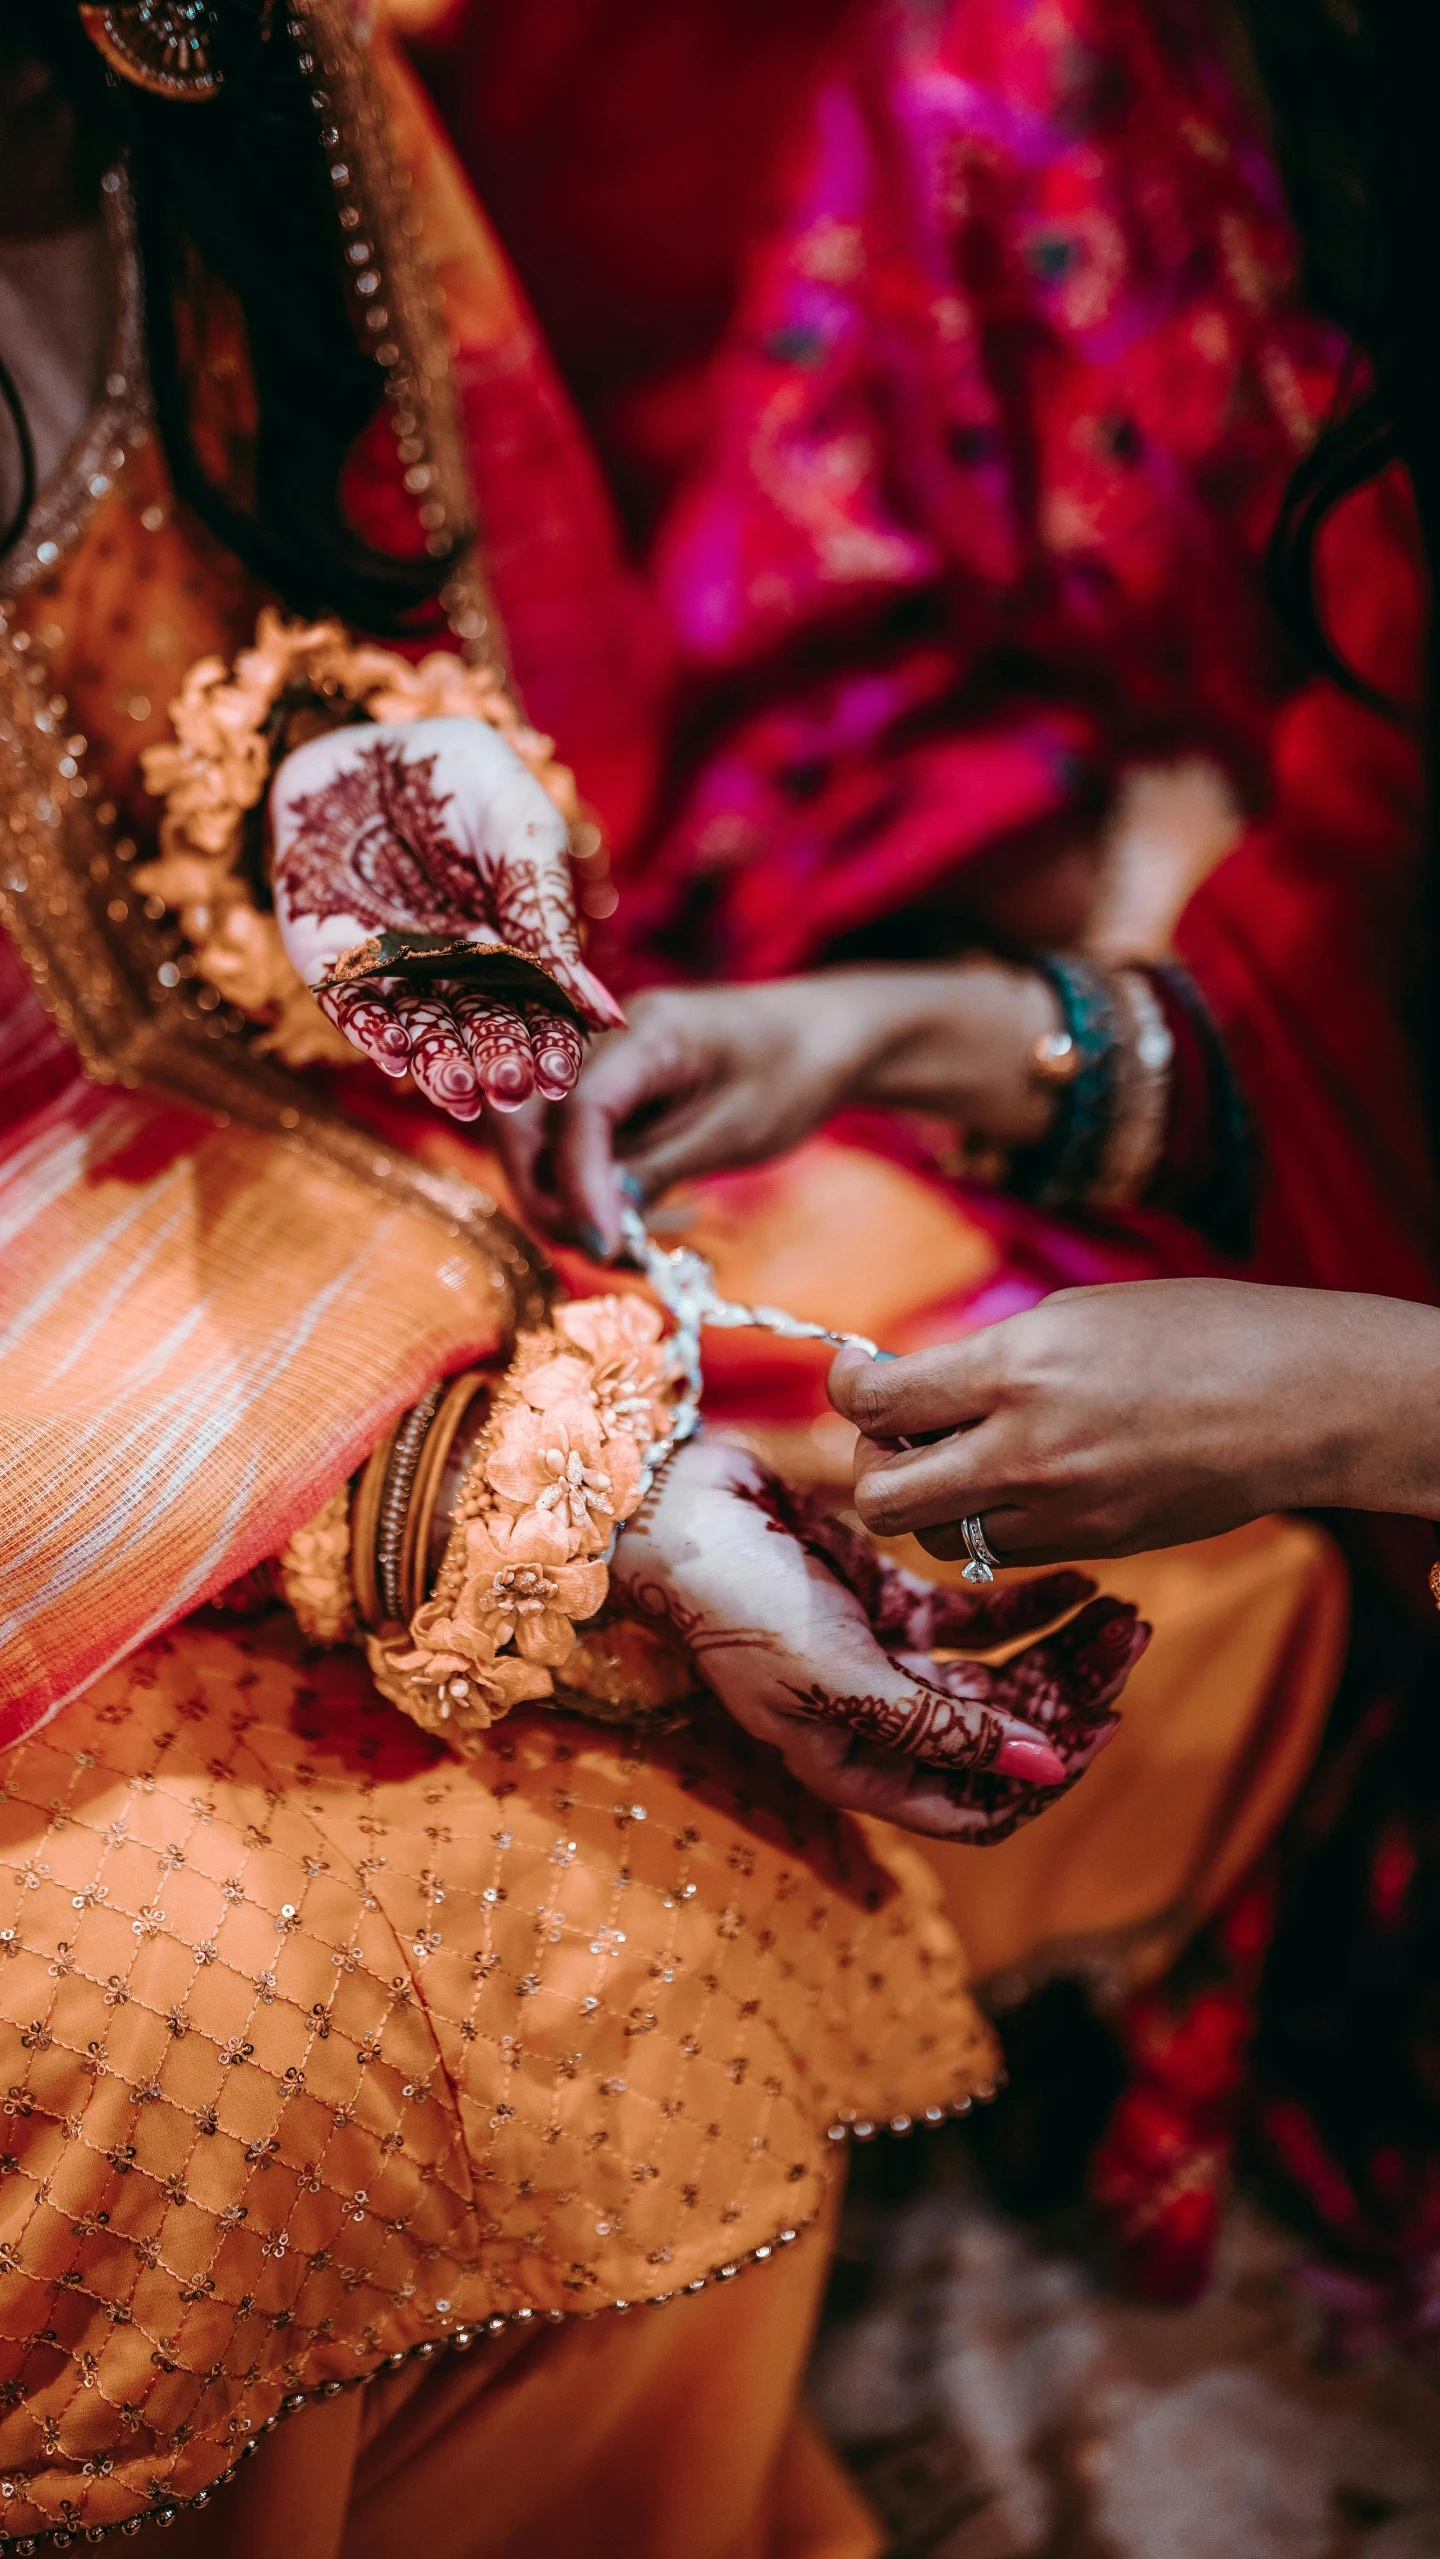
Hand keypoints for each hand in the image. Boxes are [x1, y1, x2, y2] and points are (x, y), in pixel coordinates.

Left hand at [269, 716, 622, 1121]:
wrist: (366, 742)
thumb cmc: (460, 778)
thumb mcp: (521, 830)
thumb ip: (549, 914)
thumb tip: (605, 1012)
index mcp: (510, 946)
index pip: (536, 1012)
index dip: (549, 1046)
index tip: (559, 1074)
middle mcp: (453, 969)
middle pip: (480, 1030)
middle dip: (496, 1062)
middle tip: (511, 1086)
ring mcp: (391, 968)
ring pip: (420, 1030)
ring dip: (438, 1065)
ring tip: (461, 1090)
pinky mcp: (330, 960)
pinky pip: (351, 1006)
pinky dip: (372, 1031)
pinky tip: (396, 1055)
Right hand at [498, 964, 1061, 1251]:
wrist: (823, 1034)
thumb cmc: (792, 1071)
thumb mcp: (735, 1130)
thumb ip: (658, 1167)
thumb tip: (599, 1219)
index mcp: (647, 1032)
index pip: (580, 1107)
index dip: (579, 1182)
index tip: (603, 1243)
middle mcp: (605, 1037)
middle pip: (525, 1116)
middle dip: (541, 1190)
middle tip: (594, 1246)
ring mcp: (599, 1061)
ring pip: (534, 1133)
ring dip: (555, 1193)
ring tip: (612, 1241)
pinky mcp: (606, 1089)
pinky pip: (565, 1139)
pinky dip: (579, 1185)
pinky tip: (618, 1219)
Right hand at [609, 1438, 1146, 1840]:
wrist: (675, 1509)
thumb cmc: (738, 1604)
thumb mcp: (839, 1677)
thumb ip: (941, 1728)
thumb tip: (1046, 1771)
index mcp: (859, 1765)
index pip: (979, 1804)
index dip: (1047, 1778)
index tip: (1104, 1727)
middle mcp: (880, 1724)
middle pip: (1005, 1735)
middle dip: (1072, 1697)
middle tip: (1132, 1643)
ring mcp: (887, 1660)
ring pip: (1001, 1672)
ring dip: (1062, 1649)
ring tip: (1125, 1612)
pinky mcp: (889, 1598)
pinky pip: (976, 1616)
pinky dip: (1029, 1602)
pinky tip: (1079, 1581)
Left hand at [830, 1279, 1439, 1562]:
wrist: (1296, 1399)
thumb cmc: (1190, 1331)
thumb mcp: (1071, 1315)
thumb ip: (982, 1358)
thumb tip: (911, 1387)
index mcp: (1015, 1367)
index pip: (876, 1402)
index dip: (848, 1389)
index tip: (859, 1378)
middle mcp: (1025, 1449)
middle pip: (881, 1494)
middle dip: (873, 1463)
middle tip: (902, 1434)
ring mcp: (1059, 1511)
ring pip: (935, 1536)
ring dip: (930, 1501)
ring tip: (967, 1458)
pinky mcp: (1091, 1548)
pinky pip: (1000, 1551)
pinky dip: (991, 1521)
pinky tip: (1026, 1481)